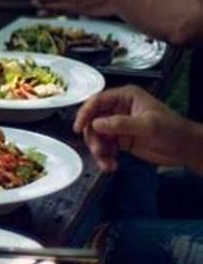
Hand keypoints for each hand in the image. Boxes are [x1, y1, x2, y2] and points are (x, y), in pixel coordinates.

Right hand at [73, 85, 199, 172]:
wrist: (185, 149)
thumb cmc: (171, 130)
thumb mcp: (147, 125)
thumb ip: (121, 124)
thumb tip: (96, 124)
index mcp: (124, 98)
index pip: (97, 101)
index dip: (85, 113)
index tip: (78, 128)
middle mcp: (118, 110)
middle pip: (93, 121)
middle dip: (93, 138)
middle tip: (99, 151)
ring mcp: (118, 126)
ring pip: (96, 136)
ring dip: (98, 151)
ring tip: (107, 163)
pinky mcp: (120, 140)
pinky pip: (104, 148)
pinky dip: (104, 158)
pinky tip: (111, 166)